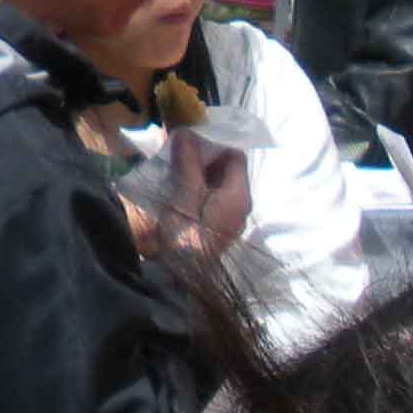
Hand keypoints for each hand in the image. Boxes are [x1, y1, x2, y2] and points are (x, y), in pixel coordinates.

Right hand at [159, 136, 251, 255]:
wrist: (180, 279)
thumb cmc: (186, 233)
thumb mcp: (184, 193)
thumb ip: (188, 162)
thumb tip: (187, 133)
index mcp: (239, 195)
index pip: (236, 157)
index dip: (216, 142)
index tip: (192, 135)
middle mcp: (239, 206)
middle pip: (227, 170)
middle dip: (204, 155)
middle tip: (178, 146)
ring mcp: (228, 219)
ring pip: (216, 184)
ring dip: (196, 171)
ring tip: (172, 162)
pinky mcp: (215, 228)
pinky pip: (209, 198)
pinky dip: (195, 187)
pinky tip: (175, 184)